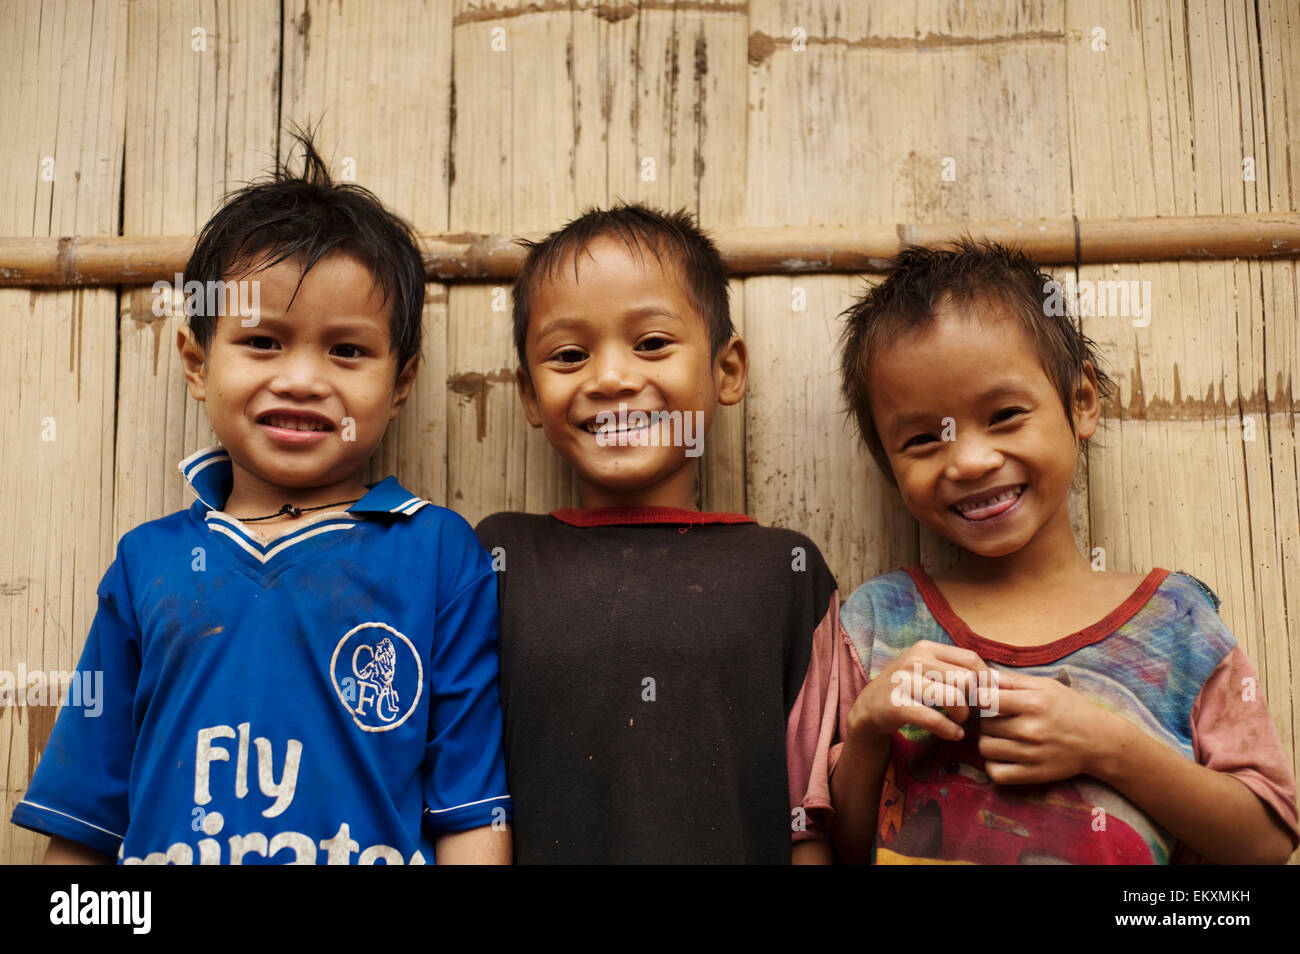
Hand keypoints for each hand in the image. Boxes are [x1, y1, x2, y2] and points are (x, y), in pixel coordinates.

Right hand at [846, 640, 991, 743]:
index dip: (986, 680)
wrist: (869, 707)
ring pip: (954, 698)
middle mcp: (914, 659)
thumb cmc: (908, 688)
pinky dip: (949, 730)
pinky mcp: (896, 704)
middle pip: (966, 679)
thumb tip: (1004, 681)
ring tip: (959, 723)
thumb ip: (959, 671)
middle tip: (970, 712)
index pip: (971, 659)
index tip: (984, 697)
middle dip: (975, 700)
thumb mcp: (929, 670)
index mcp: (926, 648)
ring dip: (963, 716)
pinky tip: (952, 734)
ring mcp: (903, 681)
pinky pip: (934, 719)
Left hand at [978, 669, 1126, 784]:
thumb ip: (1013, 680)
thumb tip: (983, 675)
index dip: (979, 698)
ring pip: (985, 748)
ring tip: (1001, 737)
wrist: (1100, 742)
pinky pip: (996, 773)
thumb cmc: (1071, 709)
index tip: (985, 700)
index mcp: (1033, 703)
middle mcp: (1031, 729)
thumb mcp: (1047, 686)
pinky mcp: (1034, 775)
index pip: (985, 700)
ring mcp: (1032, 755)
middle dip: (987, 720)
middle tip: (999, 719)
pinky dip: (994, 765)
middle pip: (984, 724)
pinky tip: (1003, 756)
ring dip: (989, 741)